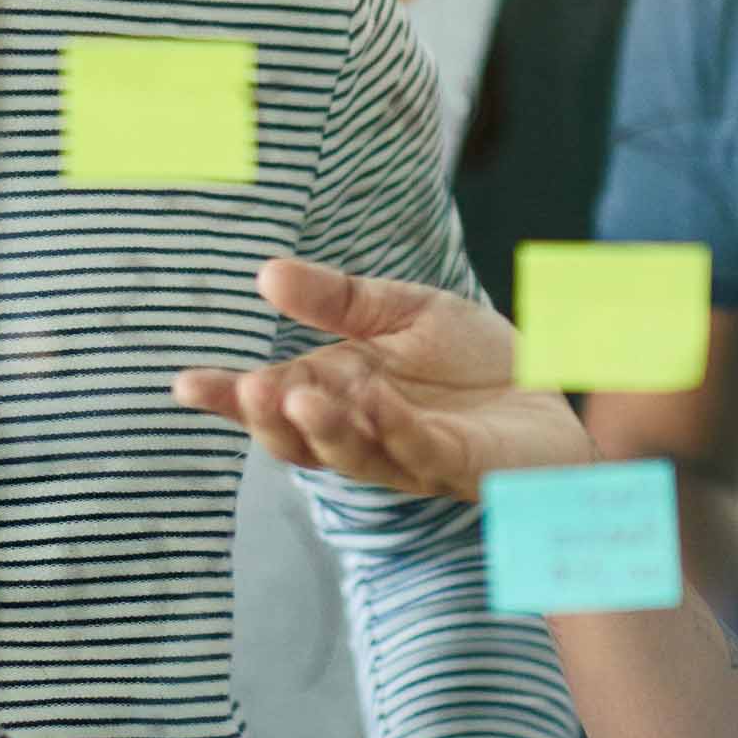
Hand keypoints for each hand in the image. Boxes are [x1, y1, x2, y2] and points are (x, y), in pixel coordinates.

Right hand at [170, 259, 592, 502]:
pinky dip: (392, 424)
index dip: (227, 399)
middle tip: (247, 387)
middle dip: (270, 418)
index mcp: (339, 394)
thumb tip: (266, 274)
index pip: (272, 401)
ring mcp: (408, 455)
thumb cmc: (474, 361)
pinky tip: (373, 397)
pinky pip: (418, 448)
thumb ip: (338, 299)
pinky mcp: (458, 463)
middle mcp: (363, 432)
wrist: (555, 392)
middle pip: (301, 439)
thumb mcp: (402, 312)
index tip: (183, 384)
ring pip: (354, 453)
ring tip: (296, 393)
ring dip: (324, 427)